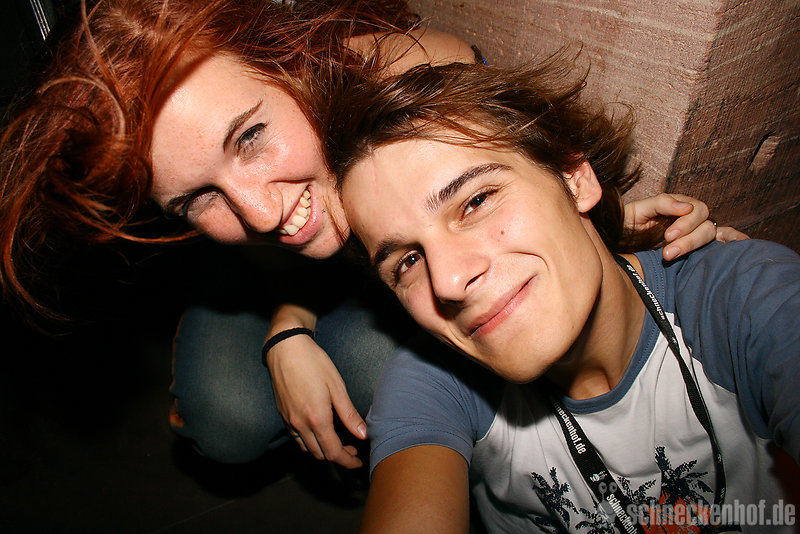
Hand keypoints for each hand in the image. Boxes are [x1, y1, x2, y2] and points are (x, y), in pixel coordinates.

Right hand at [266, 333, 365, 468]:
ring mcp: (289, 421)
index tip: (357, 462)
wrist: (286, 349)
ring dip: (322, 450)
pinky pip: (296, 438)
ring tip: (337, 442)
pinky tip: (319, 431)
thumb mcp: (337, 387)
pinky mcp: (283, 415)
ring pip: (306, 449)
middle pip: (319, 454)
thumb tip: (362, 434)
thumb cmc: (314, 363)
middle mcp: (300, 424)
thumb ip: (349, 415)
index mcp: (316, 419)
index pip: (333, 452)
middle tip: (352, 449)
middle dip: (337, 456)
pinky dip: (309, 442)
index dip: (347, 461)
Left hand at [625, 193, 722, 260]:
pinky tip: (694, 258)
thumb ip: (661, 203)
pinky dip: (710, 249)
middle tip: (668, 250)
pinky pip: (711, 246)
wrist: (617, 240)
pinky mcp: (691, 248)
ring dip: (691, 245)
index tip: (669, 236)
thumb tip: (686, 207)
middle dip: (689, 237)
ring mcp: (691, 232)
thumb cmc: (628, 222)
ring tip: (668, 255)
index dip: (686, 223)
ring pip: (708, 234)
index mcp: (678, 205)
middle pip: (706, 222)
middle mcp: (688, 217)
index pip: (697, 209)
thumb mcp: (639, 209)